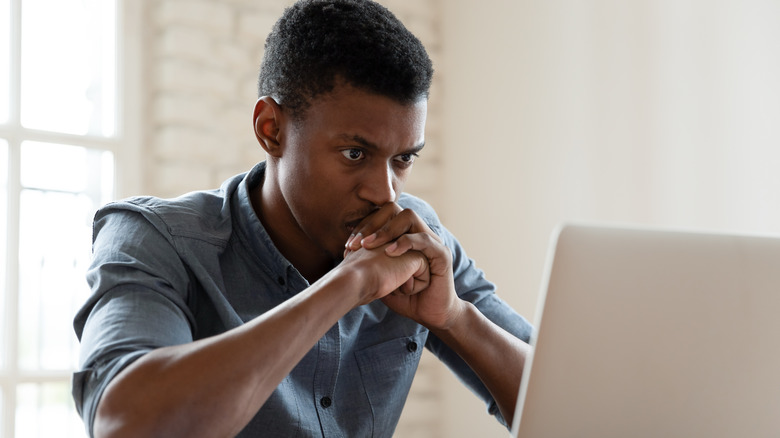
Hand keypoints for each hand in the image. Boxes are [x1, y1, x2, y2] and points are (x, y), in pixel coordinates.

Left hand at [344, 203, 463, 329]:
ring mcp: (432, 241)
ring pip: (409, 217)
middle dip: (372, 224)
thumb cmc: (406, 297)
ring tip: (370, 245)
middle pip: (394, 209)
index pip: (382, 216)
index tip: (349, 245)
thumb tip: (348, 252)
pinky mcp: (442, 254)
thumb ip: (370, 263)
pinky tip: (390, 253)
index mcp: (405, 235)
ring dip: (387, 230)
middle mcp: (418, 233)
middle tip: (357, 243)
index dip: (364, 226)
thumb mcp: (382, 278)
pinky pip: (424, 239)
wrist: (431, 315)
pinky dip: (405, 242)